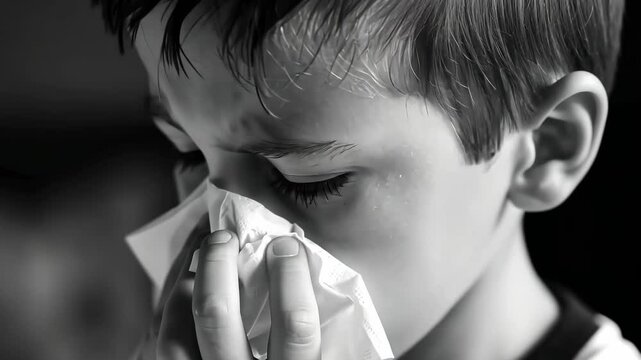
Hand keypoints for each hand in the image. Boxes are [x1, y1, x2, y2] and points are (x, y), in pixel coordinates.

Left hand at [142, 225, 321, 359]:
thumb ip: (310, 335)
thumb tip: (306, 265)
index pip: (294, 330)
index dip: (291, 279)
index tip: (287, 246)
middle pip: (217, 319)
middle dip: (219, 265)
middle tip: (228, 237)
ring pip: (172, 335)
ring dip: (184, 283)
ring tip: (202, 253)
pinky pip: (161, 343)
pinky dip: (171, 304)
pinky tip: (186, 283)